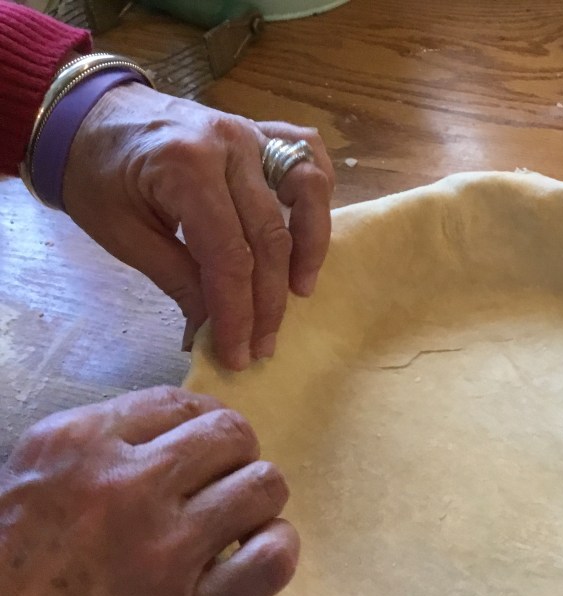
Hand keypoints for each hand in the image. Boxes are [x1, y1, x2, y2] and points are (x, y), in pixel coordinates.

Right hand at [0, 386, 297, 595]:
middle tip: (227, 484)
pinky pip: (272, 558)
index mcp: (77, 445)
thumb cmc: (6, 578)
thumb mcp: (29, 484)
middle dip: (240, 455)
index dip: (208, 421)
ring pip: (263, 487)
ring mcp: (164, 551)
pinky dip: (277, 548)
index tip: (211, 447)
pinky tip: (258, 555)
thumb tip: (173, 435)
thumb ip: (97, 451)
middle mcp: (126, 486)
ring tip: (242, 522)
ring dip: (261, 501)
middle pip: (232, 435)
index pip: (180, 403)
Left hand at [63, 83, 335, 370]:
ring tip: (300, 291)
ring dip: (310, 247)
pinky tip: (311, 230)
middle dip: (268, 300)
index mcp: (186, 167)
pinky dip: (317, 193)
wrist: (85, 115)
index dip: (238, 312)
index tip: (239, 354)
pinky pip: (308, 154)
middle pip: (269, 236)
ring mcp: (251, 132)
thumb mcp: (124, 236)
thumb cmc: (96, 175)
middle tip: (263, 345)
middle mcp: (229, 144)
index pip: (229, 255)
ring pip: (307, 191)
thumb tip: (214, 331)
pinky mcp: (261, 130)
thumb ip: (178, 280)